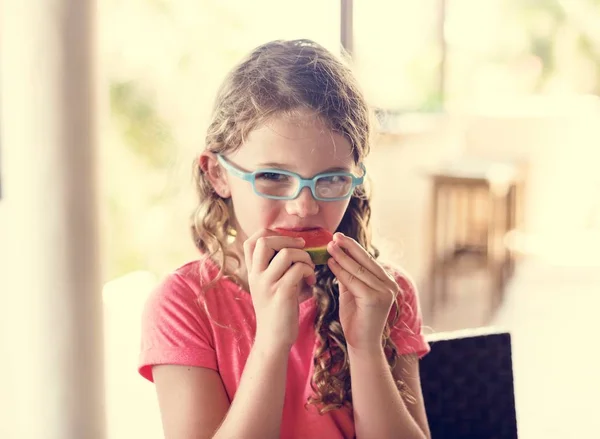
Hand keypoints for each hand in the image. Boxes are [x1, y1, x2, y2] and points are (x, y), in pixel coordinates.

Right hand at [244, 229, 316, 349]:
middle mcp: (256, 276)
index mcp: (252, 272)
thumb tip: (297, 247)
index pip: (251, 241)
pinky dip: (309, 271)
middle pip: (265, 241)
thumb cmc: (278, 311)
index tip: (287, 241)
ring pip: (286, 253)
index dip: (269, 233)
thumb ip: (278, 268)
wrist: (273, 340)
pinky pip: (298, 269)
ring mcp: (267, 284)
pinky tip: (311, 282)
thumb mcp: (272, 286)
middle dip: (289, 240)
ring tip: (309, 269)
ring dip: (304, 257)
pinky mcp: (281, 293)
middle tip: (302, 248)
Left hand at [326, 232, 398, 352]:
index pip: (368, 260)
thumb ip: (350, 276)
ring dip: (342, 256)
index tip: (339, 238)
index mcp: (387, 282)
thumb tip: (339, 257)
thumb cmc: (356, 320)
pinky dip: (341, 271)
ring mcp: (385, 292)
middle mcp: (390, 285)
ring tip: (329, 246)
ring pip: (359, 269)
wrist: (361, 345)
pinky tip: (331, 263)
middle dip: (348, 247)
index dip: (353, 248)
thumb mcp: (352, 293)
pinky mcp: (376, 299)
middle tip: (334, 236)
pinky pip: (354, 281)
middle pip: (366, 261)